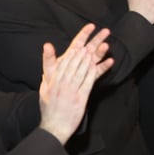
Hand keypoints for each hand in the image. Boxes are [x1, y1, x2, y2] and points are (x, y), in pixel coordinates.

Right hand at [38, 24, 113, 143]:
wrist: (53, 126)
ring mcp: (71, 88)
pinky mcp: (81, 97)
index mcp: (54, 76)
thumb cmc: (49, 106)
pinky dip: (100, 70)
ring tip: (106, 42)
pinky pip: (91, 81)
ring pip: (85, 67)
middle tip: (104, 31)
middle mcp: (62, 80)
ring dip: (97, 54)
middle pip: (79, 57)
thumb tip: (48, 46)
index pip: (69, 52)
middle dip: (92, 43)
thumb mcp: (44, 85)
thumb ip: (48, 66)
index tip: (90, 27)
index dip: (81, 38)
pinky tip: (109, 61)